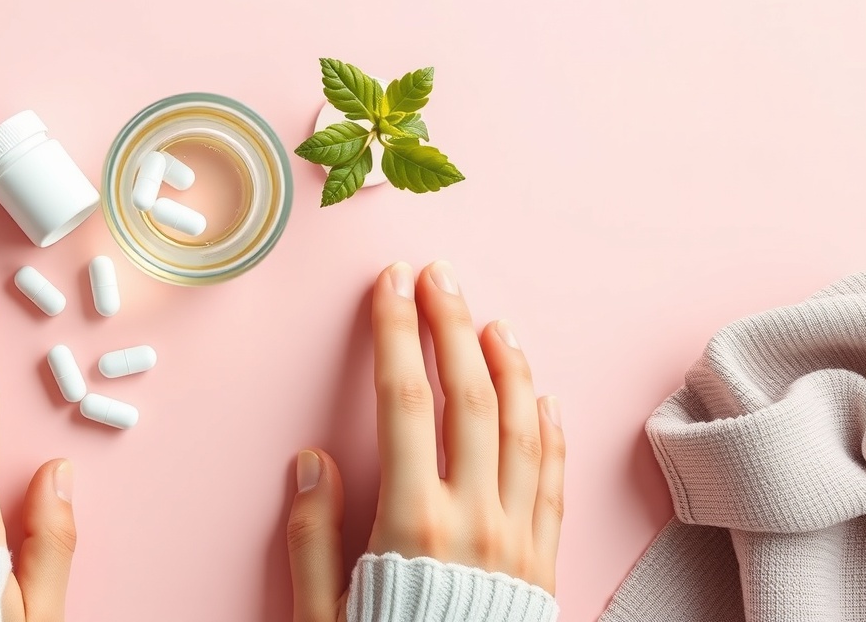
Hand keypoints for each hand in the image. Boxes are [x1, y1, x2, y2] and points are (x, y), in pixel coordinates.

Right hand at [286, 261, 565, 620]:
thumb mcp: (324, 614)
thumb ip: (315, 537)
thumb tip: (313, 460)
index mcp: (413, 523)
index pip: (405, 400)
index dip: (396, 332)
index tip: (390, 285)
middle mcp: (475, 517)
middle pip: (470, 396)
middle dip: (450, 325)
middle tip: (437, 276)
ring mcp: (519, 536)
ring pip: (522, 425)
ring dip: (506, 363)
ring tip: (488, 319)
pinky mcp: (545, 559)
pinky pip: (552, 476)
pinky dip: (548, 425)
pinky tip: (539, 394)